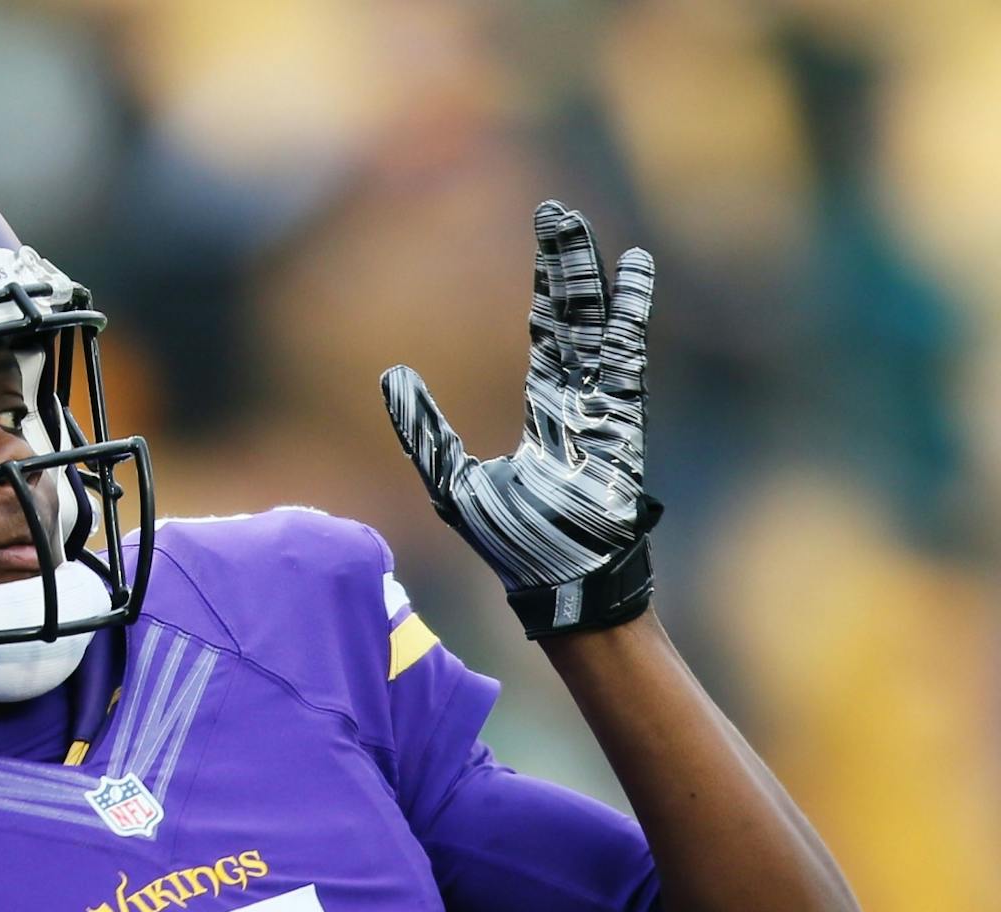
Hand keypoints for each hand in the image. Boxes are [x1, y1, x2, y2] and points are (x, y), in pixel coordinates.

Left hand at [380, 200, 662, 638]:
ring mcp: (602, 409)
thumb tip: (391, 375)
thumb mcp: (452, 482)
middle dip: (565, 265)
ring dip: (585, 276)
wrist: (561, 586)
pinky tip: (632, 273)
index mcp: (548, 414)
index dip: (546, 292)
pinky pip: (624, 358)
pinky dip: (626, 316)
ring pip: (593, 326)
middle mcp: (578, 402)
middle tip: (556, 213)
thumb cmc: (515, 546)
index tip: (544, 248)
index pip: (548, 338)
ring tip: (577, 226)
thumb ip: (424, 429)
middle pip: (573, 317)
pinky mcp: (619, 421)